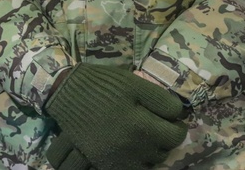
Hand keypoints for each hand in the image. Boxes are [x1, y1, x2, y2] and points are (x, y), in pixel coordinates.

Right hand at [44, 64, 186, 169]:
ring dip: (151, 152)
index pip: (176, 136)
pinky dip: (135, 161)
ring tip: (142, 137)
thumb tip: (179, 115)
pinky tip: (130, 148)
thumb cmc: (102, 84)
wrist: (65, 92)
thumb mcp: (134, 83)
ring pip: (149, 164)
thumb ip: (161, 100)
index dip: (177, 126)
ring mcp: (117, 159)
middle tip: (154, 125)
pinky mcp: (103, 163)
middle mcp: (132, 148)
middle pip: (163, 152)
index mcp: (141, 126)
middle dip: (163, 138)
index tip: (171, 119)